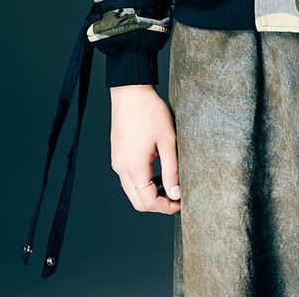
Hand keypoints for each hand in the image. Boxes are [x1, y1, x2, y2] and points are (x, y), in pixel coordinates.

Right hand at [109, 84, 181, 215]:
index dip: (166, 207)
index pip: (148, 202)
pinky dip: (141, 183)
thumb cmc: (150, 111)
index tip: (181, 202)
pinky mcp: (117, 155)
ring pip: (132, 191)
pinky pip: (127, 179)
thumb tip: (176, 194)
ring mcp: (117, 162)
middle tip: (176, 197)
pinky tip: (156, 173)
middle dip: (157, 205)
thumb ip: (172, 170)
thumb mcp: (167, 141)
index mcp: (134, 167)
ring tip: (169, 184)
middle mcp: (121, 168)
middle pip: (137, 202)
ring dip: (149, 194)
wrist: (131, 92)